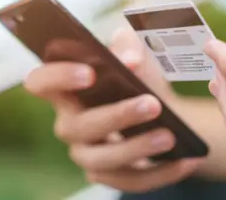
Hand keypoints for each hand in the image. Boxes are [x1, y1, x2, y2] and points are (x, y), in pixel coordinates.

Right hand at [24, 28, 201, 191]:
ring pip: (102, 160)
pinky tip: (186, 160)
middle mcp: (69, 123)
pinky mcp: (109, 174)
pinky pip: (130, 181)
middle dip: (115, 116)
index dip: (57, 77)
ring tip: (170, 136)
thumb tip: (130, 59)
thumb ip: (129, 45)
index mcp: (66, 89)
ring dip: (136, 148)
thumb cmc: (138, 76)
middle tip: (151, 104)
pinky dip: (160, 172)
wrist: (160, 106)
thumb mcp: (135, 52)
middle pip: (77, 126)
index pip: (40, 82)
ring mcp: (87, 153)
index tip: (89, 72)